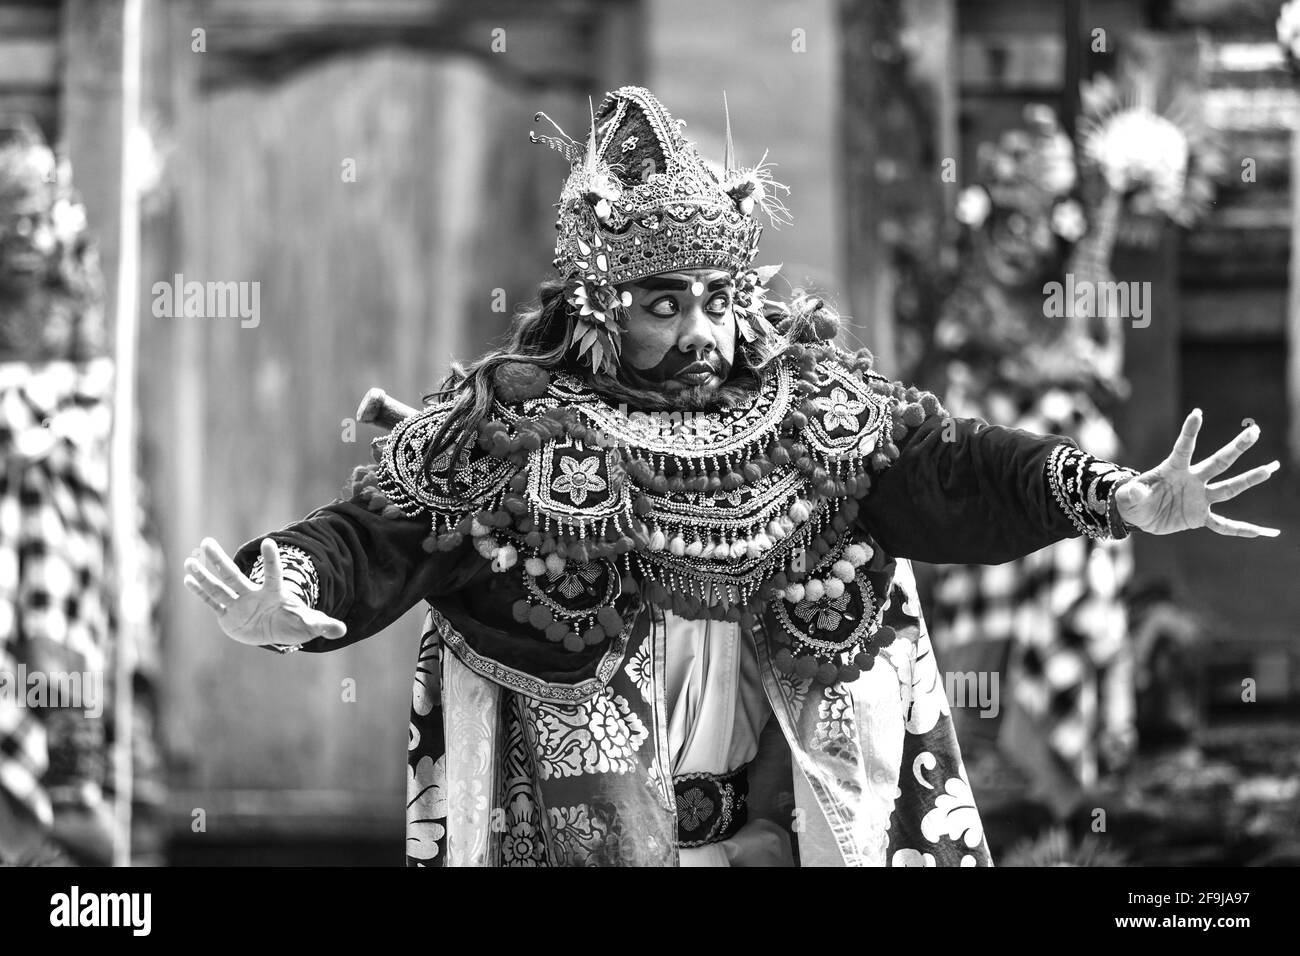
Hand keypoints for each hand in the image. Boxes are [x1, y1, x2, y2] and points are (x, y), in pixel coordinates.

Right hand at [183, 537, 346, 645]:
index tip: (269, 542)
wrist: (278, 630)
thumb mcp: (309, 624)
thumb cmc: (294, 623)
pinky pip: (212, 603)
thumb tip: (340, 630)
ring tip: (189, 560)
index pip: (273, 574)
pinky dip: (200, 592)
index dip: (272, 560)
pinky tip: (187, 578)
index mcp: (273, 594)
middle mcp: (252, 595)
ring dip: (204, 575)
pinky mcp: (228, 616)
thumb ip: (322, 624)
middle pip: (233, 575)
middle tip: (207, 541)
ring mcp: (238, 604)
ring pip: (219, 587)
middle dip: (220, 560)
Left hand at [1114, 410, 1280, 537]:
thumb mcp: (1128, 497)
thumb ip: (1132, 493)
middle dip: (1236, 448)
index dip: (1189, 432)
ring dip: (1249, 479)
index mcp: (1173, 469)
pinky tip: (1263, 532)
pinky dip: (1241, 529)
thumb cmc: (1133, 499)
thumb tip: (1135, 491)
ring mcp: (1199, 497)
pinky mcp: (1200, 516)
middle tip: (1254, 431)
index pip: (1183, 448)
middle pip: (1218, 462)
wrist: (1139, 515)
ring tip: (1270, 469)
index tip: (1197, 413)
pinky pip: (1223, 524)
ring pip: (1229, 488)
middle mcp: (1192, 480)